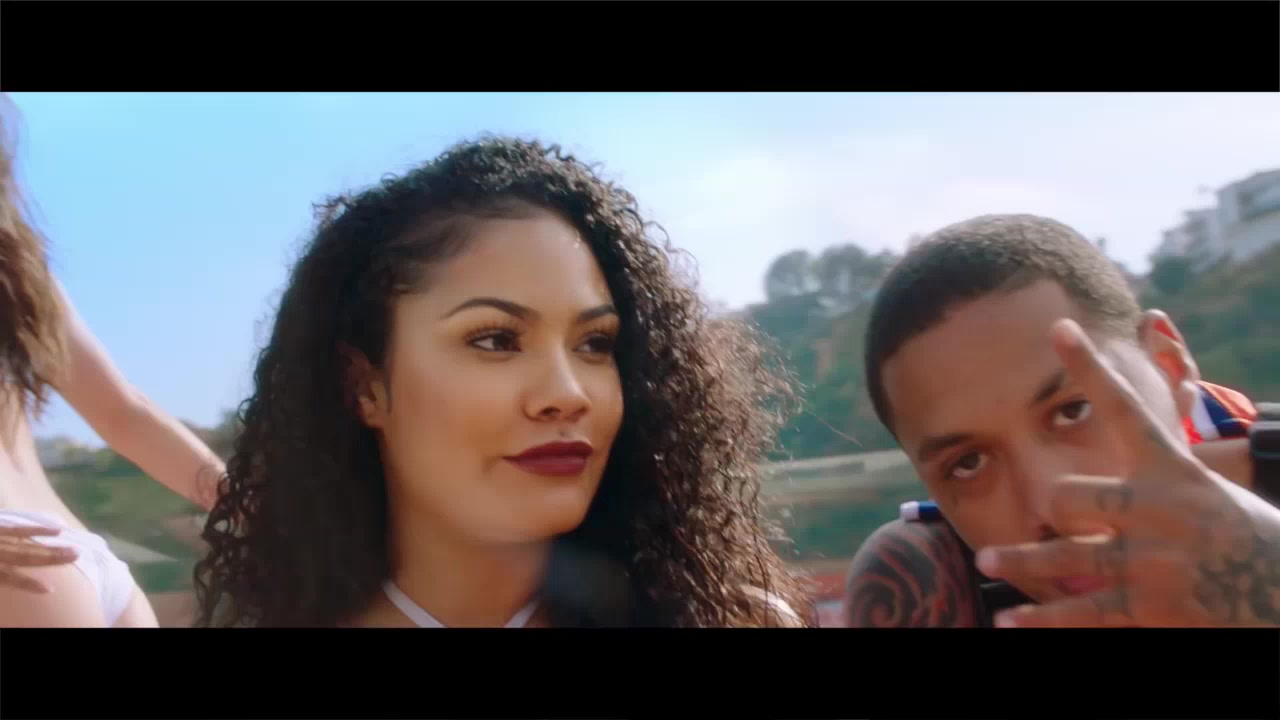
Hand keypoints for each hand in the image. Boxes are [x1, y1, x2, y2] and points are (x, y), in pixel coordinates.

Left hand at [0, 526, 79, 593]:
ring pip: (28, 545)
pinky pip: (21, 529)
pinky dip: (40, 530)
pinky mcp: (1, 528)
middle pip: (26, 557)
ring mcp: (1, 540)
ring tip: (74, 549)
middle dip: (51, 559)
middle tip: (77, 557)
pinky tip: (59, 531)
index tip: (51, 589)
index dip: (29, 584)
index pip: (10, 578)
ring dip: (51, 548)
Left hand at [975, 319, 1279, 627]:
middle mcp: (1159, 510)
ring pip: (1064, 554)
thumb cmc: (1244, 536)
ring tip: (986, 559)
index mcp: (1174, 472)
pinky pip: (1082, 611)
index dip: (1090, 366)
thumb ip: (1162, 463)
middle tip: (1046, 514)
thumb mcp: (1212, 489)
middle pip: (1070, 494)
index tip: (1058, 328)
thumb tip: (1156, 401)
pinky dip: (1041, 619)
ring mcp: (1152, 561)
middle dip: (1054, 508)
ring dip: (1020, 558)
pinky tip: (1008, 620)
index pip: (1126, 406)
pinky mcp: (1150, 607)